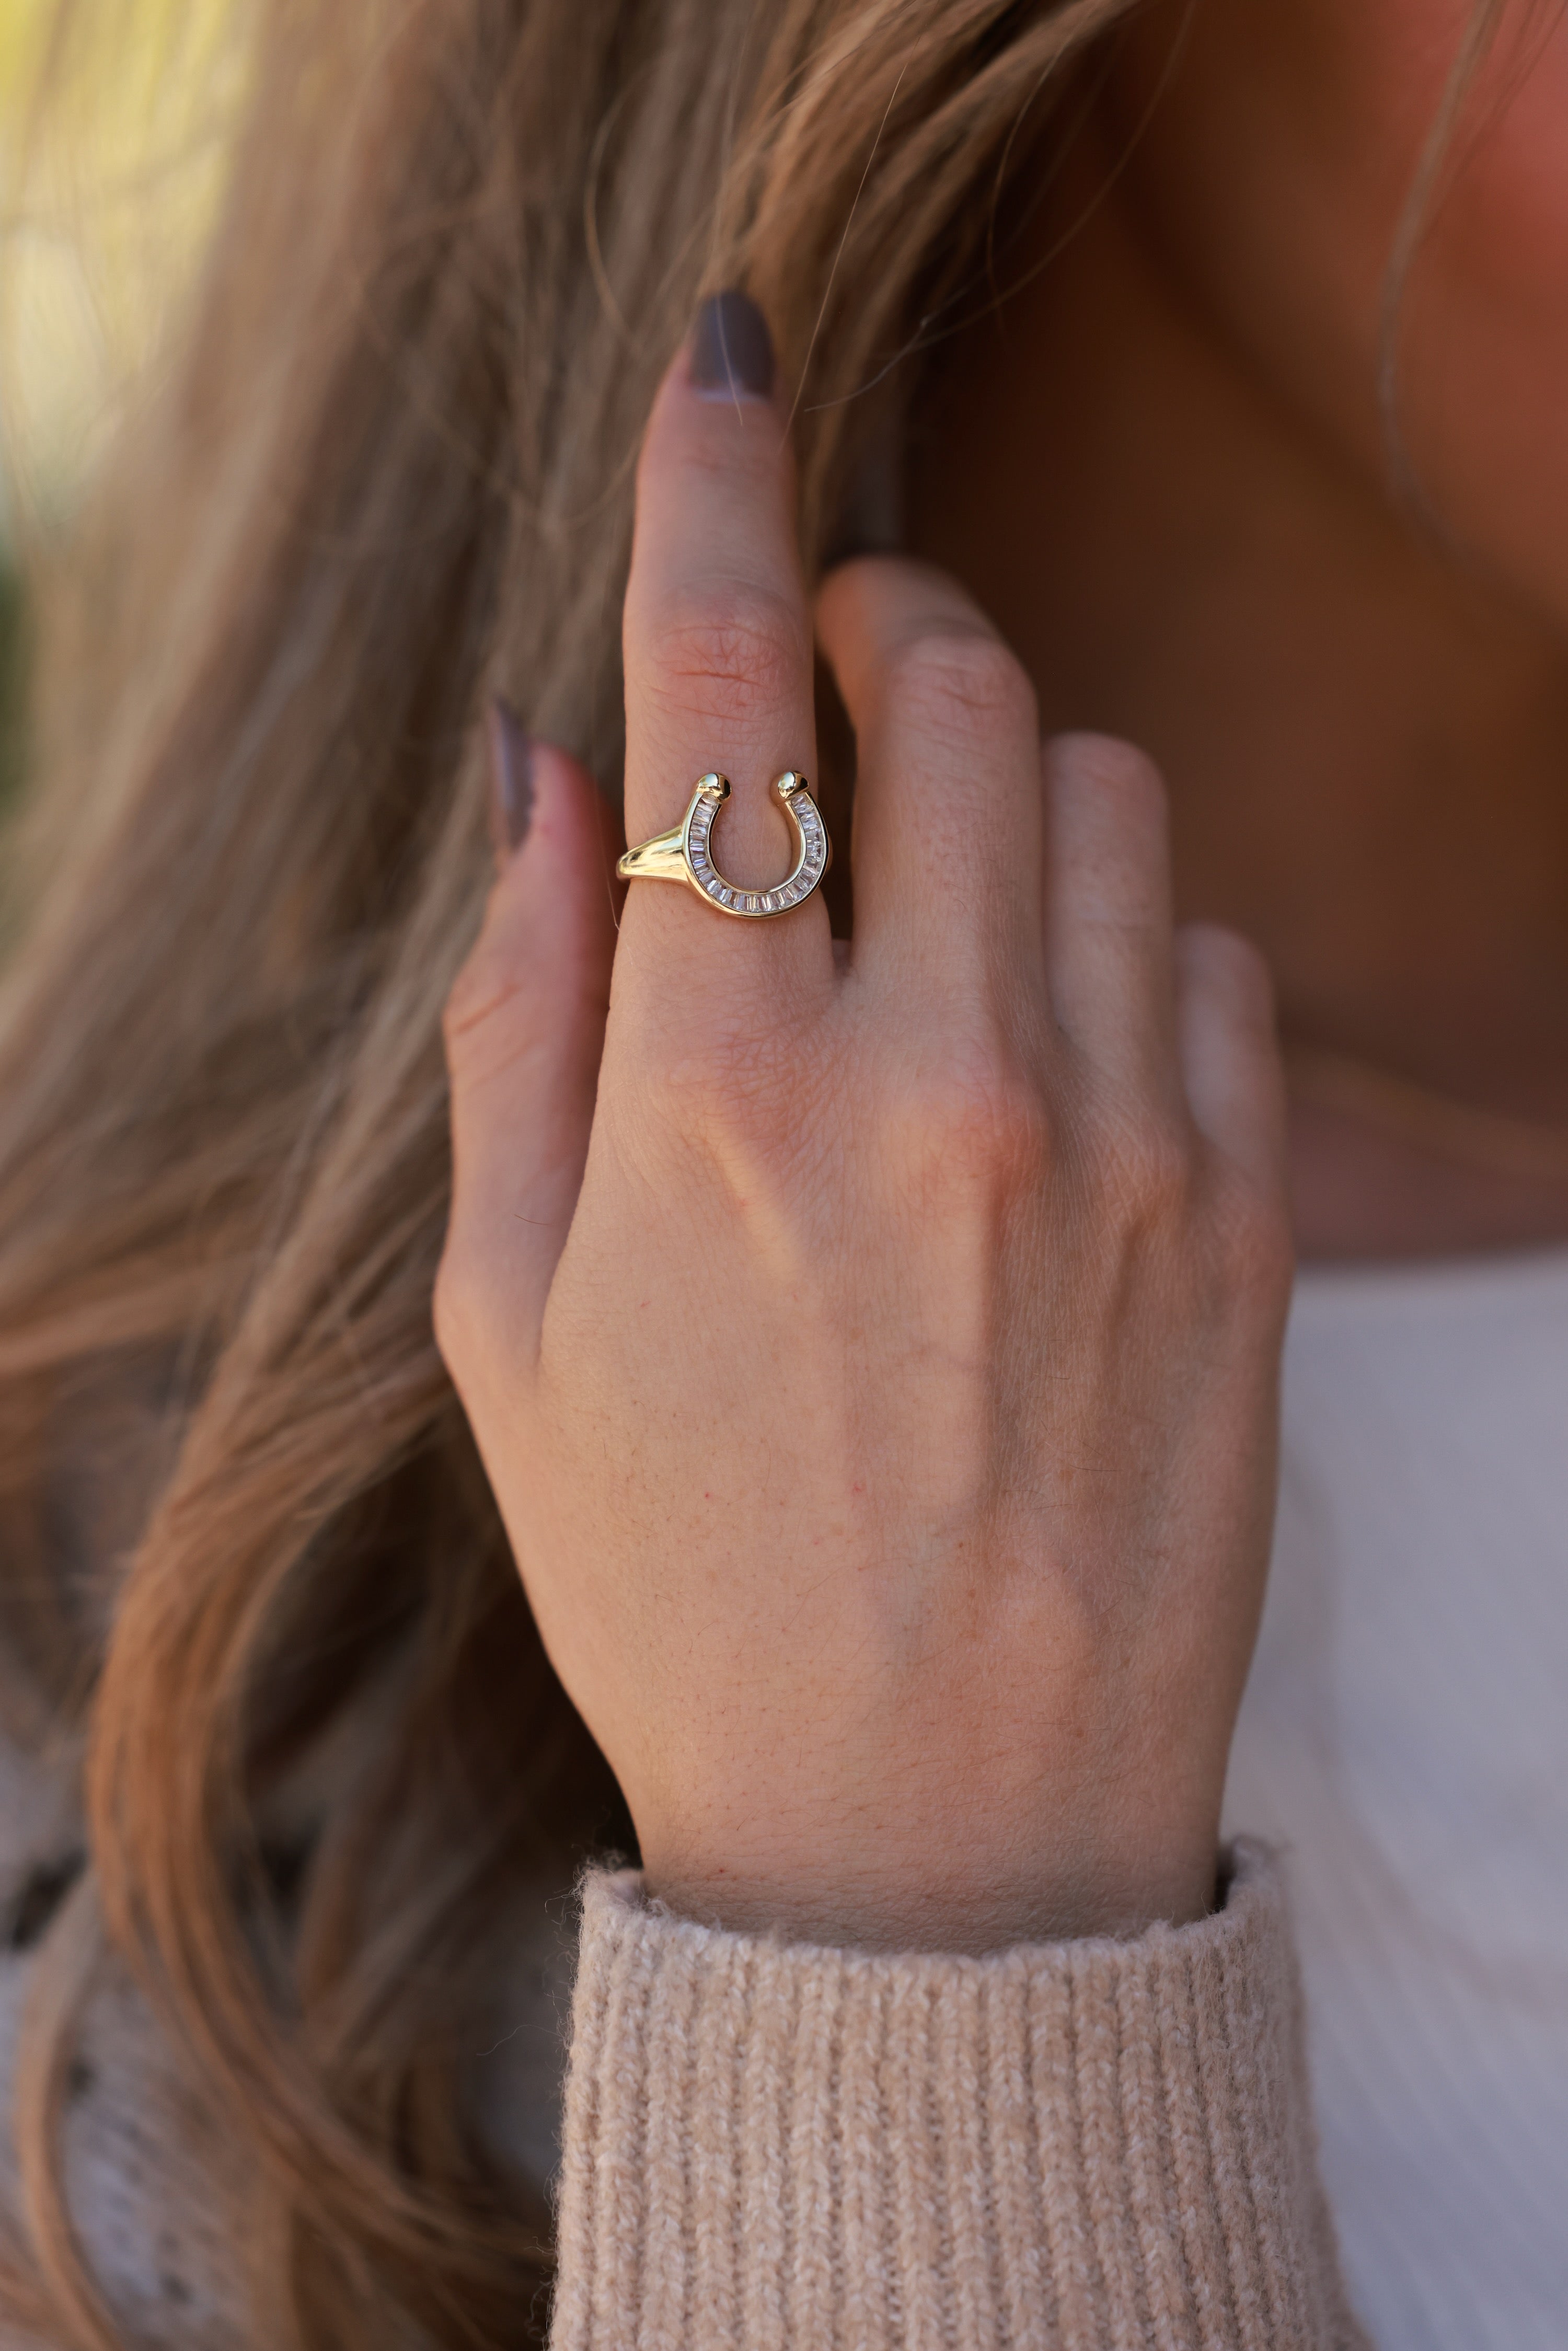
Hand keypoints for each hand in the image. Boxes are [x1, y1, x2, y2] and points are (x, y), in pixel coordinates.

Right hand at [436, 317, 1291, 1953]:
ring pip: (1100, 783)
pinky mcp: (1246, 1214)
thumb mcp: (508, 1320)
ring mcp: (1121, 1141)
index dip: (706, 483)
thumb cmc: (683, 1576)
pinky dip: (1124, 941)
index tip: (720, 359)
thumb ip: (518, 1011)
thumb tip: (539, 759)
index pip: (710, 693)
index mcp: (714, 1105)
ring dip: (1005, 784)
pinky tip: (1056, 1058)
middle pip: (952, 676)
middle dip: (880, 627)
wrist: (936, 1833)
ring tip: (938, 915)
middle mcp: (935, 1085)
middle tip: (826, 697)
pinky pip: (1208, 947)